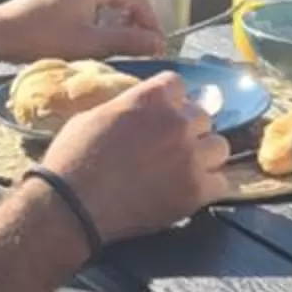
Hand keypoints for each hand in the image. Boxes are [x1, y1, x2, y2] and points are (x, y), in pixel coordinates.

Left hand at [0, 0, 163, 61]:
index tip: (160, 50)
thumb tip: (158, 44)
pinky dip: (105, 25)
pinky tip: (104, 45)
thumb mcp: (89, 43)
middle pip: (127, 1)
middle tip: (146, 53)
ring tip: (128, 52)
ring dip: (121, 28)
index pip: (138, 0)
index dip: (152, 26)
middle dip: (137, 27)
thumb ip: (127, 42)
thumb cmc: (40, 36)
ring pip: (112, 6)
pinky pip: (97, 7)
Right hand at [44, 74, 229, 242]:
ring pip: (219, 147)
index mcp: (151, 97)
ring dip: (204, 155)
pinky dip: (207, 186)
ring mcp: (190, 157)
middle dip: (188, 129)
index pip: (178, 85)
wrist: (72, 207)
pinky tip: (187, 190)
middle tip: (170, 146)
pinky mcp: (196, 191)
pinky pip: (220, 182)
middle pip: (203, 116)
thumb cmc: (72, 159)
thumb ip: (128, 106)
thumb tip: (139, 108)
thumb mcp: (94, 115)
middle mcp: (177, 122)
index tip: (162, 114)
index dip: (169, 100)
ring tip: (184, 168)